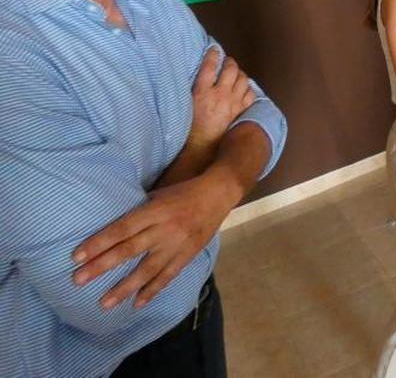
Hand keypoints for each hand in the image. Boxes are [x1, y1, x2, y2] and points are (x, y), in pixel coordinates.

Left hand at [72, 170, 237, 308]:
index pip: (122, 228)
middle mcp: (165, 228)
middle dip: (102, 266)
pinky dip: (153, 290)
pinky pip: (168, 275)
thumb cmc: (184, 191)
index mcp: (156, 210)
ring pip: (148, 269)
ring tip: (104, 303)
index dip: (99, 242)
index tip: (77, 256)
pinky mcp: (189, 254)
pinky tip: (137, 303)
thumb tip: (113, 227)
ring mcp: (178, 244)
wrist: (219, 194)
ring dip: (125, 287)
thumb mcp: (159, 194)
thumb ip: (139, 211)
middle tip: (78, 280)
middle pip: (129, 249)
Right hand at [189, 48, 255, 149]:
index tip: (214, 49)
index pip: (209, 67)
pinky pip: (250, 94)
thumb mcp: (187, 104)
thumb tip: (199, 75)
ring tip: (236, 73)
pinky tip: (244, 88)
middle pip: (230, 70)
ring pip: (243, 79)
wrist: (203, 145)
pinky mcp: (240, 110)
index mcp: (202, 92)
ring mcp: (232, 102)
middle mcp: (219, 94)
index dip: (212, 55)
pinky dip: (248, 88)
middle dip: (230, 62)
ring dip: (240, 73)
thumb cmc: (191, 126)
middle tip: (227, 61)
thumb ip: (194, 89)